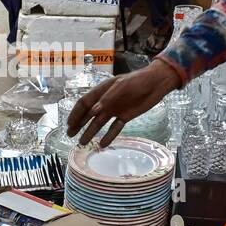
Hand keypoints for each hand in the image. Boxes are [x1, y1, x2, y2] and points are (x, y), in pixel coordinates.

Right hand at [67, 61, 182, 146]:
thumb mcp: (121, 87)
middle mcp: (106, 101)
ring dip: (90, 132)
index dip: (76, 114)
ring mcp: (116, 109)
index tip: (69, 124)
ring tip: (82, 143)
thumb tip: (92, 111)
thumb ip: (107, 99)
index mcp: (102, 91)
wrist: (156, 83)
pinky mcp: (126, 116)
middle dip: (78, 124)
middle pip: (89, 114)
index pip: (84, 103)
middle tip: (70, 135)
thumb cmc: (138, 80)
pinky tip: (103, 144)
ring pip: (100, 123)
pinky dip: (109, 136)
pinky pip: (115, 128)